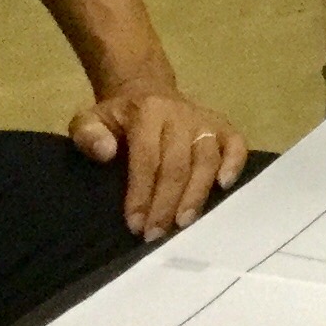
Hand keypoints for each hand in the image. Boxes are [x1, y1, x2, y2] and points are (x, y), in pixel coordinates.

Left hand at [69, 79, 247, 240]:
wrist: (145, 91)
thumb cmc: (117, 117)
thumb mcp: (90, 119)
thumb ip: (89, 134)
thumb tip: (106, 153)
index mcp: (147, 112)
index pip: (147, 158)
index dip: (142, 193)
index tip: (135, 224)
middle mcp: (181, 114)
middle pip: (179, 164)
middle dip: (167, 203)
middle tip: (156, 233)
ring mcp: (205, 120)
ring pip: (207, 159)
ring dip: (196, 194)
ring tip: (183, 223)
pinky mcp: (223, 126)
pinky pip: (236, 144)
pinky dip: (234, 165)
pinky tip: (223, 187)